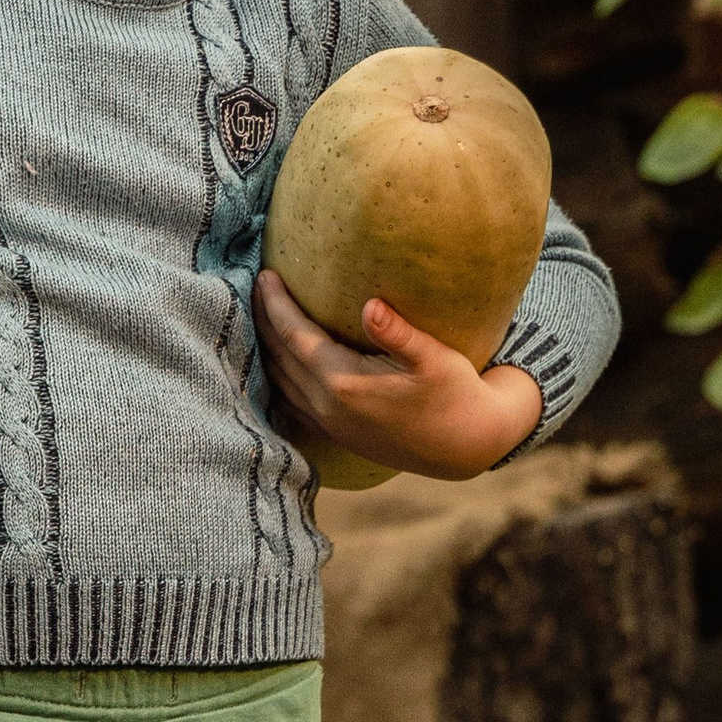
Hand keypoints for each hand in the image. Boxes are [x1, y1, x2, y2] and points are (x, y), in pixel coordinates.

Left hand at [254, 271, 541, 481]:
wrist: (466, 446)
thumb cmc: (455, 394)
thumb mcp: (436, 359)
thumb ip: (400, 333)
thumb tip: (371, 306)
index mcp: (345, 383)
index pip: (294, 336)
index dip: (275, 303)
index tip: (264, 274)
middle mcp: (328, 406)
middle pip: (277, 356)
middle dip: (263, 319)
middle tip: (255, 285)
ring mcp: (328, 424)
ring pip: (279, 380)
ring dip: (266, 347)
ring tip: (261, 315)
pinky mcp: (335, 434)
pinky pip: (290, 401)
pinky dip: (276, 375)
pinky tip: (276, 360)